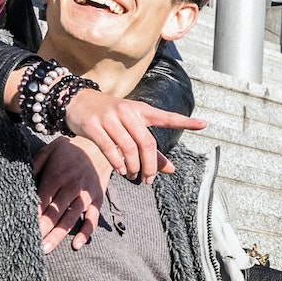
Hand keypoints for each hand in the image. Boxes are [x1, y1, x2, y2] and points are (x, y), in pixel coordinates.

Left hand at [32, 136, 108, 253]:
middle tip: (30, 244)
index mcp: (57, 175)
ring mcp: (85, 195)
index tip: (22, 226)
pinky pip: (92, 219)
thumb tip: (22, 180)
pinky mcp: (97, 200)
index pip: (42, 199)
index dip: (32, 214)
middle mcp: (71, 187)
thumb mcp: (50, 150)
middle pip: (54, 212)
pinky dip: (86, 233)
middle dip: (41, 229)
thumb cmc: (71, 149)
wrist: (101, 146)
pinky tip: (76, 245)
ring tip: (46, 249)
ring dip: (58, 235)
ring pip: (70, 219)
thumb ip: (35, 165)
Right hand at [65, 88, 205, 184]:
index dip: (185, 122)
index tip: (204, 124)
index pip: (166, 117)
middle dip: (150, 166)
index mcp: (141, 110)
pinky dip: (118, 164)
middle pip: (147, 143)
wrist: (77, 100)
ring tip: (133, 175)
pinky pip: (109, 150)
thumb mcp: (132, 126)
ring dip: (134, 167)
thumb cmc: (111, 117)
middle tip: (148, 180)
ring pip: (129, 149)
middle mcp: (127, 112)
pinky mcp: (94, 126)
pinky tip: (121, 170)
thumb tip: (171, 169)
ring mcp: (110, 118)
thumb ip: (151, 149)